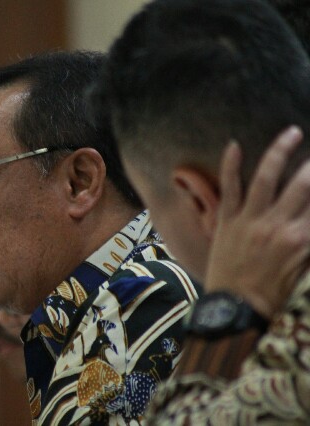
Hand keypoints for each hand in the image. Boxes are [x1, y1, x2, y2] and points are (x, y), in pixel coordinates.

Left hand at [205, 125, 309, 318]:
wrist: (234, 309)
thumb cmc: (273, 295)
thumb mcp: (305, 271)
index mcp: (304, 240)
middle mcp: (280, 225)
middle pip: (304, 185)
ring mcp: (251, 221)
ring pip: (267, 178)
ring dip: (280, 151)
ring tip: (291, 133)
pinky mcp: (227, 221)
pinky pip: (229, 188)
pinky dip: (231, 166)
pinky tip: (233, 145)